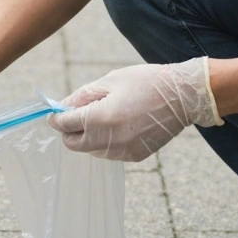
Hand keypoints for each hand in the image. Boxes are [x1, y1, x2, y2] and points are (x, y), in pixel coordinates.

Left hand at [45, 58, 223, 161]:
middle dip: (69, 131)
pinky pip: (109, 153)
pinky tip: (118, 126)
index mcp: (101, 117)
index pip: (65, 124)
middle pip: (74, 144)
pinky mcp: (135, 156)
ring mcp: (123, 151)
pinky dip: (106, 142)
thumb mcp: (111, 81)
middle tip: (75, 116)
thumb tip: (62, 106)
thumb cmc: (146, 82)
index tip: (55, 113)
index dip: (57, 118)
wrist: (182, 97)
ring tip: (103, 117)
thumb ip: (83, 96)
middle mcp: (110, 139)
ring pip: (91, 150)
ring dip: (88, 137)